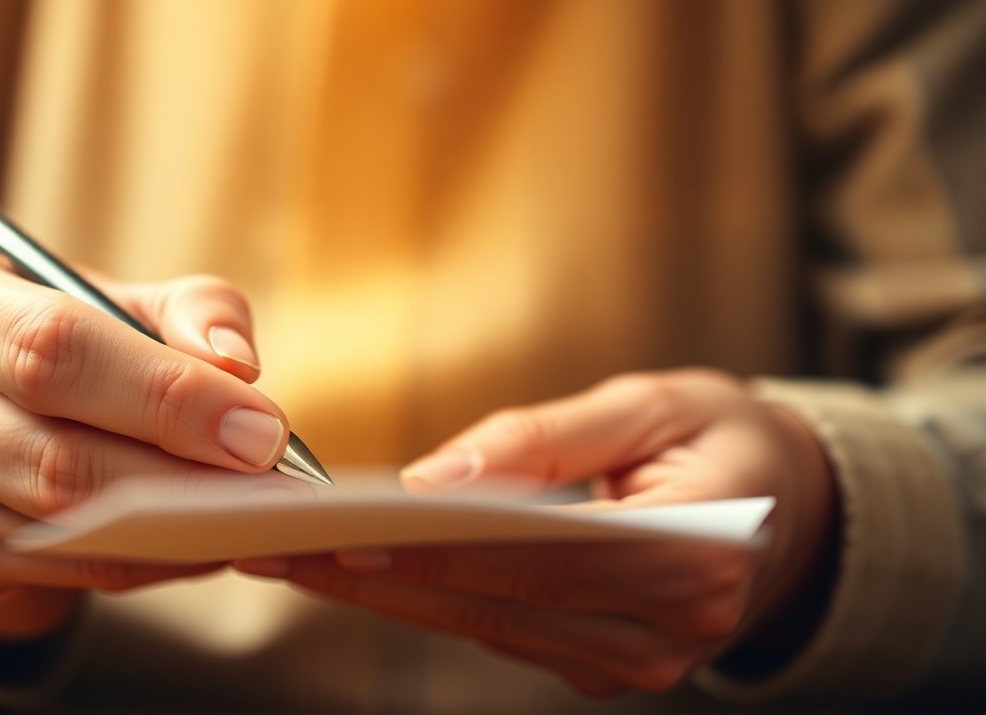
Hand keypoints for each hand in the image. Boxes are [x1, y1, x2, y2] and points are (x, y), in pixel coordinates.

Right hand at [0, 253, 292, 645]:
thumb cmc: (78, 344)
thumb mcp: (125, 301)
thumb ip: (191, 311)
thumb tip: (238, 366)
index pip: (56, 349)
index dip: (165, 393)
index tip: (258, 425)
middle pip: (56, 452)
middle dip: (178, 468)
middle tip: (269, 477)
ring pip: (64, 523)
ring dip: (174, 523)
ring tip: (254, 511)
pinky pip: (70, 569)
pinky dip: (153, 559)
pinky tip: (211, 539)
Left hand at [237, 369, 837, 697]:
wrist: (790, 503)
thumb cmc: (720, 435)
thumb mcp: (649, 404)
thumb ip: (545, 440)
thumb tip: (436, 477)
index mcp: (696, 556)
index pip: (542, 557)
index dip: (439, 549)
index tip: (345, 532)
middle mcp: (669, 631)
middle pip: (498, 605)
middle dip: (381, 577)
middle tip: (281, 547)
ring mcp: (636, 663)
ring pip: (486, 628)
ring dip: (386, 595)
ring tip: (295, 558)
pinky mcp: (605, 668)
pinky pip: (502, 633)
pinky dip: (429, 601)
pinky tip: (361, 572)